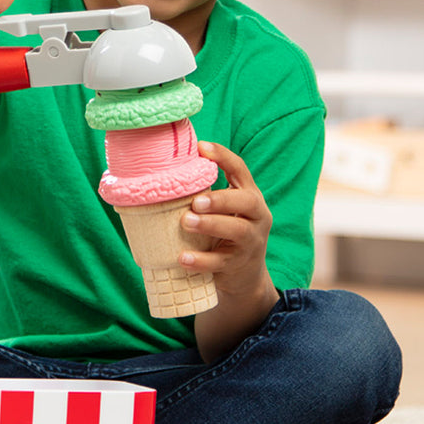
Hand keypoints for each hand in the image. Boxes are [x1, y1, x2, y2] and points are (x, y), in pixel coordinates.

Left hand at [179, 141, 273, 297]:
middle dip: (220, 199)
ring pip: (237, 230)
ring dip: (210, 225)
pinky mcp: (239, 264)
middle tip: (195, 201)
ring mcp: (251, 241)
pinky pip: (221, 262)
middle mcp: (256, 216)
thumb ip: (206, 192)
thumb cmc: (225, 233)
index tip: (201, 147)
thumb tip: (167, 170)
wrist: (245, 276)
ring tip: (186, 222)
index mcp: (250, 196)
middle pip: (246, 201)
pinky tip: (182, 257)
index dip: (223, 156)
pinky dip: (201, 261)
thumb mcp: (224, 210)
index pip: (240, 170)